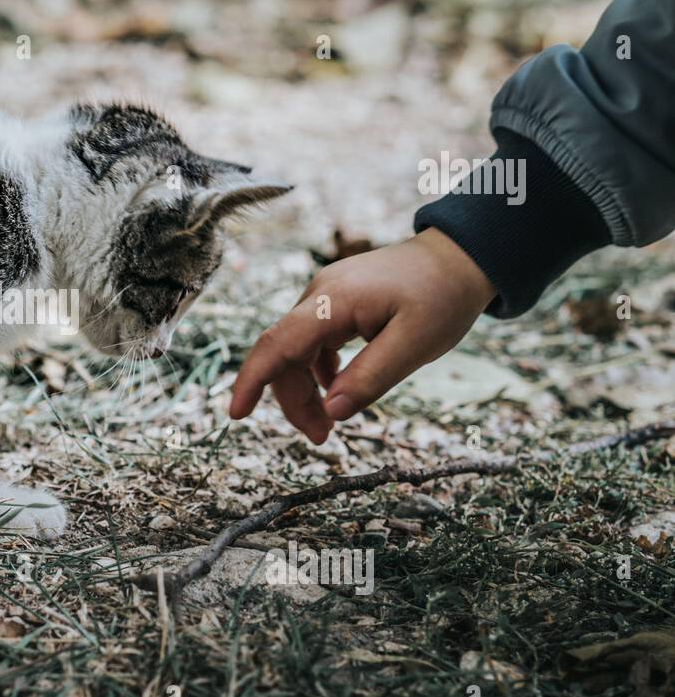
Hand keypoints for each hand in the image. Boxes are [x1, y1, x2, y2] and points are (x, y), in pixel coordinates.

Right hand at [229, 227, 496, 441]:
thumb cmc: (443, 297)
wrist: (460, 257)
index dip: (252, 381)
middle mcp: (320, 296)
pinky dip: (318, 373)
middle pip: (284, 355)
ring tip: (330, 423)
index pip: (277, 344)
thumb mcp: (415, 345)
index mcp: (334, 302)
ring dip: (306, 390)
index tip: (236, 414)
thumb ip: (370, 378)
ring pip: (296, 352)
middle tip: (322, 438)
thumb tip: (332, 412)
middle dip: (294, 401)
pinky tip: (338, 389)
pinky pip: (312, 343)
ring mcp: (326, 297)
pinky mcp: (336, 303)